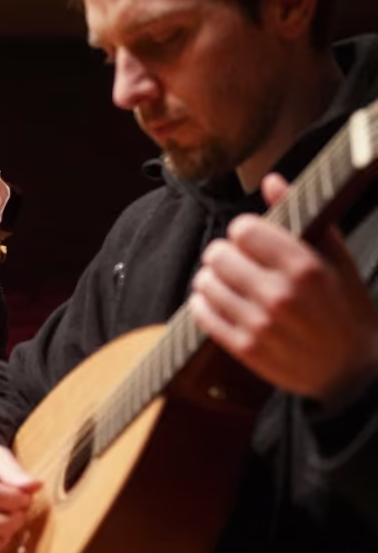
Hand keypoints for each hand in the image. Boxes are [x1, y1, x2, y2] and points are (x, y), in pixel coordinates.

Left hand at [190, 173, 377, 401]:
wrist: (353, 372)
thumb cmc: (346, 309)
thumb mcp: (336, 258)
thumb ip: (303, 217)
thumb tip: (272, 180)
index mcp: (305, 267)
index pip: (243, 229)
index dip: (244, 232)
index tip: (252, 240)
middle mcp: (280, 295)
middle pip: (217, 254)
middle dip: (225, 254)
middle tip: (237, 262)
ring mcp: (260, 324)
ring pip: (204, 283)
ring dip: (212, 279)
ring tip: (229, 283)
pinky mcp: (245, 348)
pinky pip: (201, 314)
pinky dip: (204, 304)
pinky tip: (220, 303)